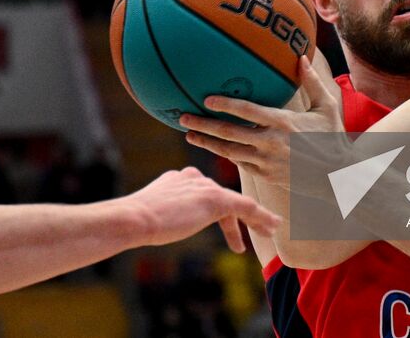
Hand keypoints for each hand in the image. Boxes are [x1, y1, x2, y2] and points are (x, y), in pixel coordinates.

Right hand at [126, 166, 280, 252]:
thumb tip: (155, 222)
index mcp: (181, 178)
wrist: (135, 218)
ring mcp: (206, 186)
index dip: (220, 209)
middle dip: (243, 213)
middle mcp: (196, 177)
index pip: (206, 193)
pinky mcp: (215, 199)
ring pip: (239, 202)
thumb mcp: (153, 211)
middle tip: (259, 225)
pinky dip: (261, 217)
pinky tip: (273, 226)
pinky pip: (245, 207)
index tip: (227, 220)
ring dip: (257, 218)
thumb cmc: (137, 220)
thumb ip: (163, 210)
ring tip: (270, 231)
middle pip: (225, 198)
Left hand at [179, 56, 343, 191]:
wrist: (337, 177)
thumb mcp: (327, 108)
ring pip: (228, 151)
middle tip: (182, 117)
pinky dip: (224, 154)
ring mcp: (266, 162)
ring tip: (189, 134)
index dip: (225, 105)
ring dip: (207, 142)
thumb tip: (300, 56)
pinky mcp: (265, 175)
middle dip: (203, 125)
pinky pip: (239, 163)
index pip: (247, 112)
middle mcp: (271, 143)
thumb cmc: (334, 138)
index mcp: (283, 123)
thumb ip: (312, 82)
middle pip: (229, 133)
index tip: (206, 99)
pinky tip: (212, 146)